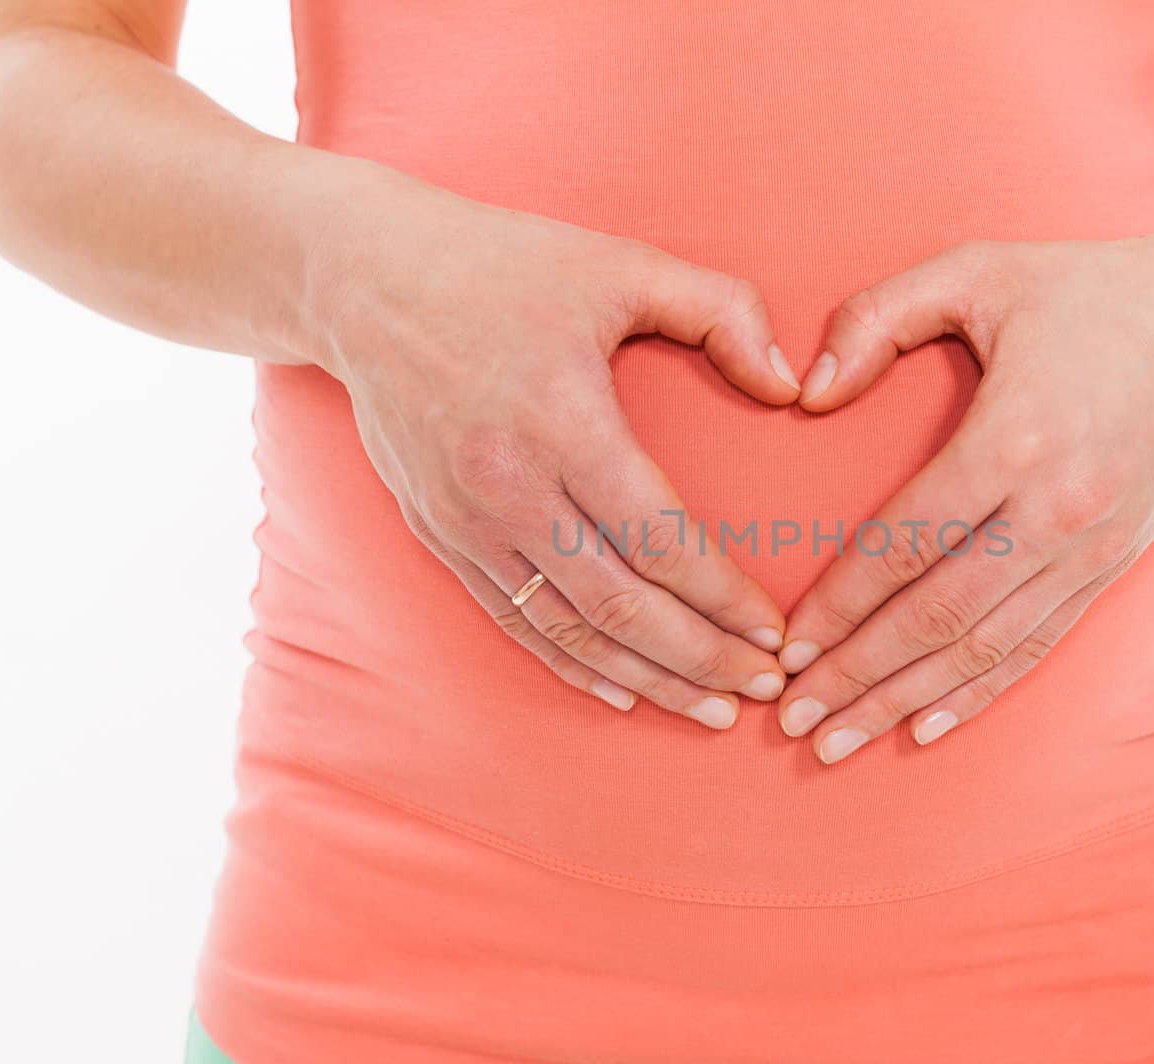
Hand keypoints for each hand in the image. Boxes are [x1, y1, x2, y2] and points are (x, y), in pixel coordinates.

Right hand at [314, 185, 799, 727]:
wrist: (362, 279)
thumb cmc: (505, 266)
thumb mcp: (623, 265)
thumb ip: (722, 311)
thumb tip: (791, 384)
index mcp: (564, 424)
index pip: (661, 542)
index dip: (724, 599)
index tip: (775, 632)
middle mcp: (509, 487)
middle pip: (619, 605)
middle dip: (700, 658)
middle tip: (763, 688)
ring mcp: (466, 521)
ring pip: (567, 629)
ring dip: (645, 677)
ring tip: (710, 709)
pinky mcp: (438, 535)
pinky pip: (512, 620)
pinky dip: (570, 664)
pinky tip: (622, 689)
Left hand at [774, 233, 1153, 760]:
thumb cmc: (1088, 290)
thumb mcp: (978, 269)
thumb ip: (878, 317)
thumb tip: (807, 393)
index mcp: (1013, 439)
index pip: (903, 544)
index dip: (837, 606)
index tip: (785, 648)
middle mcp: (1055, 510)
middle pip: (937, 617)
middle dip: (857, 676)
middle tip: (793, 720)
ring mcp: (1092, 548)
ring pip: (984, 647)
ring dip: (906, 700)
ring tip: (840, 742)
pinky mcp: (1115, 566)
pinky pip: (1037, 645)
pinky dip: (979, 692)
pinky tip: (927, 725)